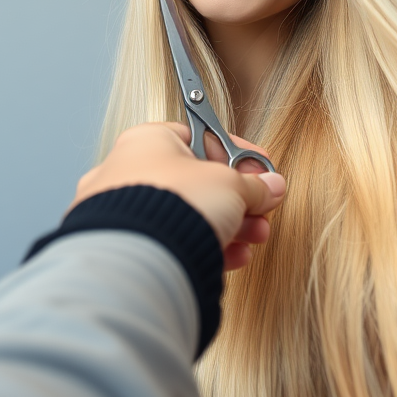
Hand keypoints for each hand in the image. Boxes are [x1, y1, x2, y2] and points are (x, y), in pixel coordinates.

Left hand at [69, 123, 285, 270]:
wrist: (143, 257)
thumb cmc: (176, 204)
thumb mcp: (229, 184)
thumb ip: (254, 185)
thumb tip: (271, 187)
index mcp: (148, 141)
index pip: (200, 138)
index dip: (238, 154)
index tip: (262, 170)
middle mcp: (129, 171)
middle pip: (197, 181)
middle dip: (238, 198)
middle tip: (262, 208)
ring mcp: (125, 212)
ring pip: (188, 213)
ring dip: (230, 224)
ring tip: (255, 235)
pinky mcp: (129, 247)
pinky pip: (173, 240)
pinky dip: (206, 244)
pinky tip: (235, 255)